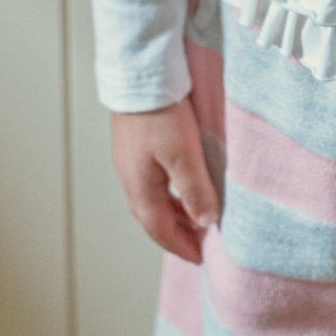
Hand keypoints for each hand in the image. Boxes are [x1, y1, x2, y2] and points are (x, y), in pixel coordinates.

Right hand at [110, 96, 220, 263]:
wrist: (141, 76)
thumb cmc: (161, 114)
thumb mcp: (183, 155)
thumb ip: (195, 190)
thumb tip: (205, 223)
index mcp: (139, 188)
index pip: (160, 230)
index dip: (181, 247)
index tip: (200, 259)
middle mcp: (130, 179)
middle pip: (154, 218)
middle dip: (178, 233)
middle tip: (201, 243)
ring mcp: (131, 162)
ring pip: (154, 199)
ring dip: (175, 212)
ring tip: (197, 216)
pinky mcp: (136, 145)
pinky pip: (154, 181)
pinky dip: (170, 193)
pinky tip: (184, 184)